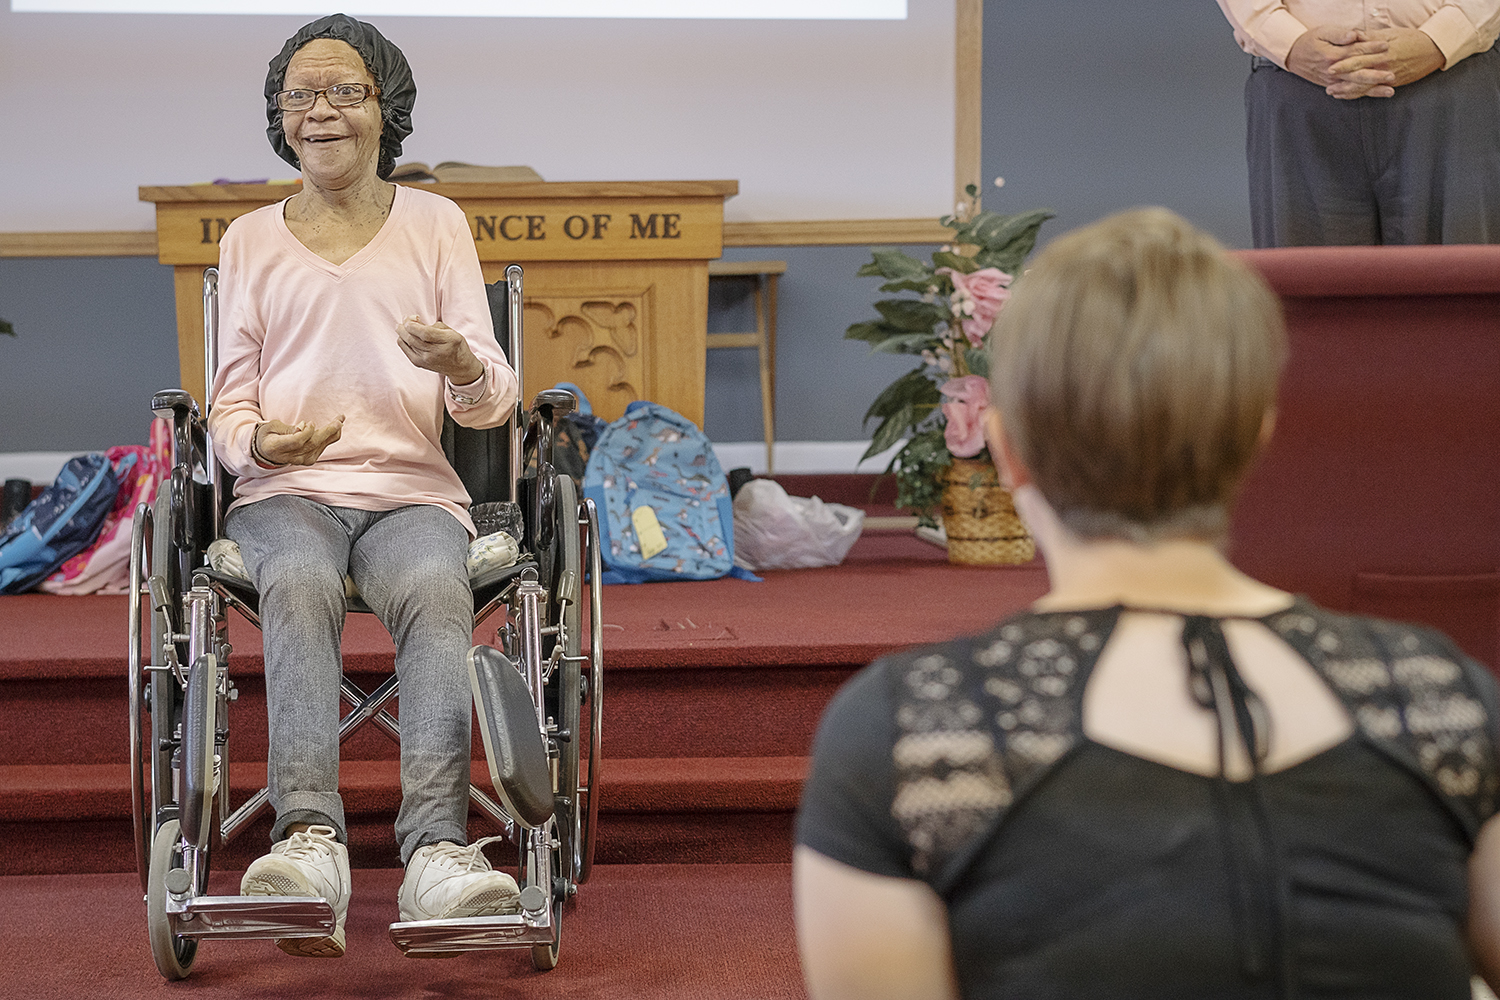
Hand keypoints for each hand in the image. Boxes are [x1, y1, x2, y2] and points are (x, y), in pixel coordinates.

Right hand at [255, 416, 344, 466]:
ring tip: (340, 419)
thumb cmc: (268, 435)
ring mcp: (300, 460)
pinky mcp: (308, 460)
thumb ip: (288, 428)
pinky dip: (329, 438)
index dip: (306, 433)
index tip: (312, 422)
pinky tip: (334, 428)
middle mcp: (290, 456)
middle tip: (339, 419)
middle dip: (328, 431)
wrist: (266, 452)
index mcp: (276, 447)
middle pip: (312, 444)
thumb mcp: (272, 427)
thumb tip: (304, 426)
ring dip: (332, 433)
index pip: (297, 442)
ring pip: (319, 446)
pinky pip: (322, 448)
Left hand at [396, 316, 483, 383]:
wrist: (459, 367)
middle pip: (413, 338)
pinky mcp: (419, 363)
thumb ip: (435, 325)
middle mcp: (435, 352)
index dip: (414, 325)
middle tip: (405, 320)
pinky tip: (404, 335)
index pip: (425, 333)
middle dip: (405, 326)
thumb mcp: (451, 332)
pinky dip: (402, 340)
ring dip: (402, 332)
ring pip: (407, 343)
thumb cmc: (455, 346)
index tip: (411, 318)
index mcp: (447, 341)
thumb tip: (415, 321)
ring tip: (403, 326)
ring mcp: (426, 360)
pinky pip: (405, 349)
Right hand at [1286, 26, 1394, 97]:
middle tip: (1392, 76)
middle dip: (1376, 76)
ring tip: (1389, 91)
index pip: (1356, 51)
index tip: (1386, 46)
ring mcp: (1332, 80)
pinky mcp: (1331, 85)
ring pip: (1355, 87)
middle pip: (1358, 74)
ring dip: (1373, 90)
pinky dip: (1361, 95)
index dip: (1372, 48)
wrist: (1292, 55)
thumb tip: (1354, 35)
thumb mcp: (1323, 32)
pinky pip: (1347, 92)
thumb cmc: (1309, 40)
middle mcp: (1333, 71)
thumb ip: (1340, 34)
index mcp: (1333, 56)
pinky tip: (1373, 95)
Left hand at [1329, 26, 1443, 91]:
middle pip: (1359, 75)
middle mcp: (1384, 66)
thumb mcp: (1391, 33)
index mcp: (1382, 52)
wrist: (1434, 49)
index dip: (1344, 64)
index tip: (1330, 66)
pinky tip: (1349, 96)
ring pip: (1364, 87)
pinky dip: (1360, 94)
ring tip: (1333, 93)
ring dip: (1348, 91)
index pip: (1359, 58)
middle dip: (1342, 81)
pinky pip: (1373, 91)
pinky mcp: (1393, 84)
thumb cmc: (1412, 38)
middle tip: (1328, 86)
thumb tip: (1354, 36)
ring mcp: (1389, 77)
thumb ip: (1370, 37)